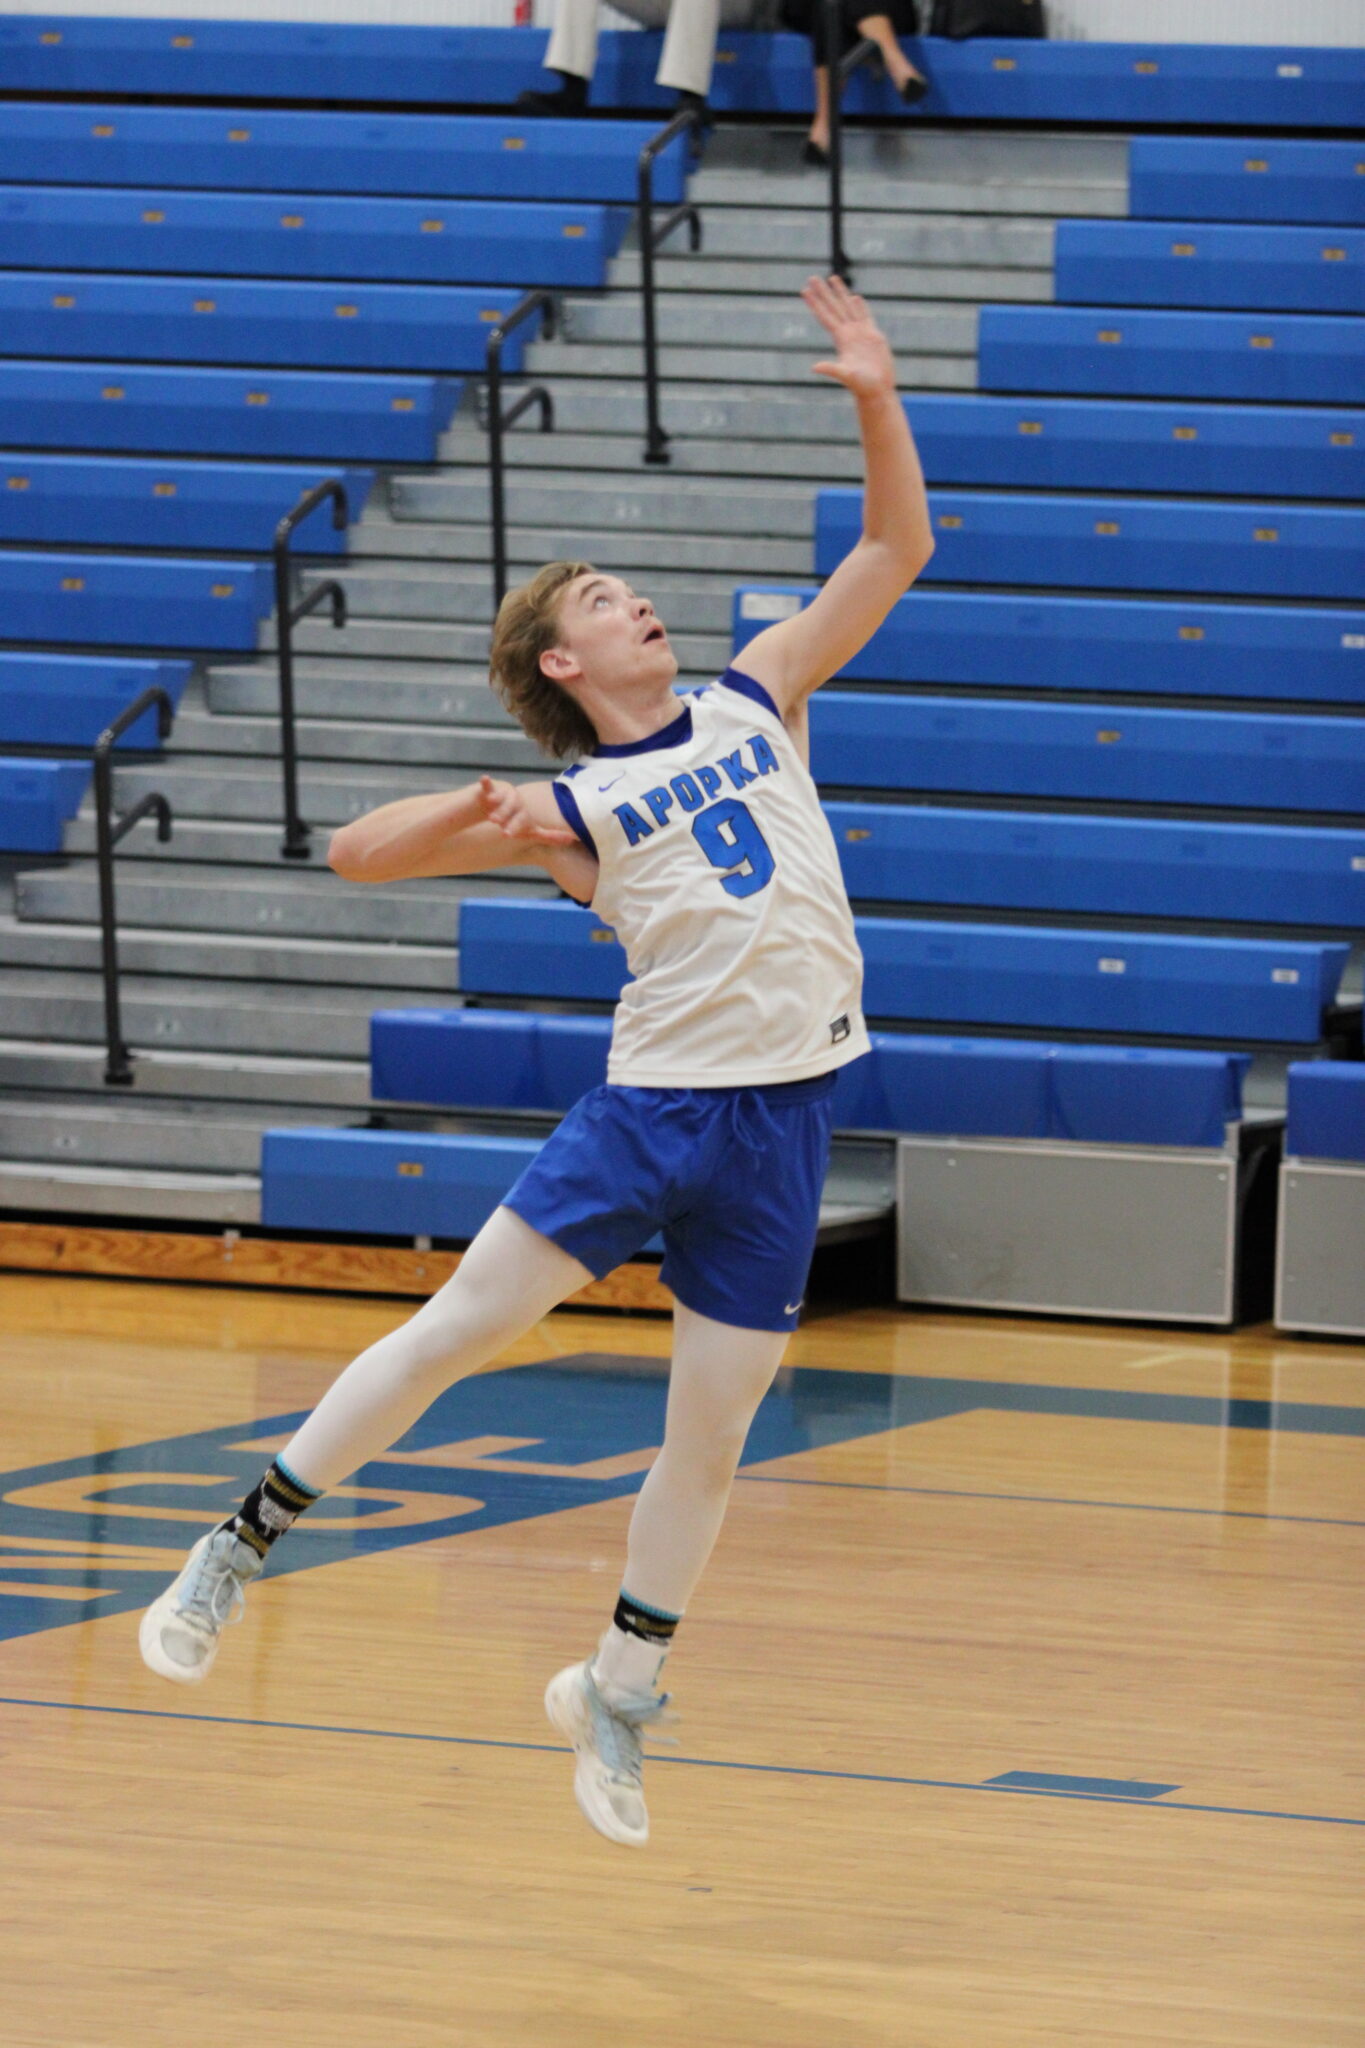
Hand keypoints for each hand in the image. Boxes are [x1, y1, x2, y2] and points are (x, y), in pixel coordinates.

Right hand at [475, 775, 576, 846]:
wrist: (492, 804)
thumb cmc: (512, 819)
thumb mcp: (529, 831)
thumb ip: (548, 836)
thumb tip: (571, 839)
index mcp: (525, 811)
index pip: (525, 819)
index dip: (520, 828)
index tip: (513, 837)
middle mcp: (516, 801)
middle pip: (514, 810)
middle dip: (510, 821)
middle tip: (505, 833)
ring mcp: (502, 794)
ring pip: (501, 800)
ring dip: (498, 810)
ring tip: (493, 819)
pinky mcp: (489, 789)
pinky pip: (487, 785)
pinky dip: (486, 782)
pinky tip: (485, 778)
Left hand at [802, 274, 896, 401]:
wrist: (877, 391)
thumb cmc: (862, 386)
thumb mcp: (846, 376)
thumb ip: (832, 370)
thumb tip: (815, 367)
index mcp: (841, 339)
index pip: (825, 316)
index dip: (815, 303)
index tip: (805, 290)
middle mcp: (848, 334)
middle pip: (833, 307)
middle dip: (823, 292)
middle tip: (812, 277)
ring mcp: (860, 334)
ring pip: (848, 307)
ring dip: (840, 293)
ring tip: (832, 278)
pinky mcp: (873, 337)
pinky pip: (865, 316)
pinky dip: (860, 306)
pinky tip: (855, 298)